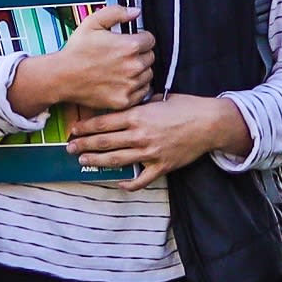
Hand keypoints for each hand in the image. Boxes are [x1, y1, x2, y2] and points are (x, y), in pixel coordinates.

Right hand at [13, 2, 153, 115]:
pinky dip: (135, 87)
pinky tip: (121, 81)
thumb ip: (116, 12)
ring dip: (139, 71)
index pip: (150, 39)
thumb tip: (135, 11)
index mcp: (129, 46)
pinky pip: (142, 91)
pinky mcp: (125, 100)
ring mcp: (130, 84)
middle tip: (122, 56)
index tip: (130, 42)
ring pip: (148, 74)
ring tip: (120, 69)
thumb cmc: (76, 51)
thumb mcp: (92, 23)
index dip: (140, 38)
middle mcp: (133, 66)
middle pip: (150, 57)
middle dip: (139, 54)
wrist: (61, 77)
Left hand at [64, 93, 250, 185]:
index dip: (85, 128)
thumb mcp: (161, 98)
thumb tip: (127, 105)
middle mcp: (140, 135)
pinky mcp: (161, 166)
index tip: (74, 130)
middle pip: (104, 142)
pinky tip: (118, 182)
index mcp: (138, 116)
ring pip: (116, 160)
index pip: (103, 123)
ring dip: (96, 162)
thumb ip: (141, 104)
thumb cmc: (188, 106)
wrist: (211, 123)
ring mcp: (150, 152)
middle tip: (70, 148)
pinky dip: (128, 183)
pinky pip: (141, 179)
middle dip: (83, 145)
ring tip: (83, 161)